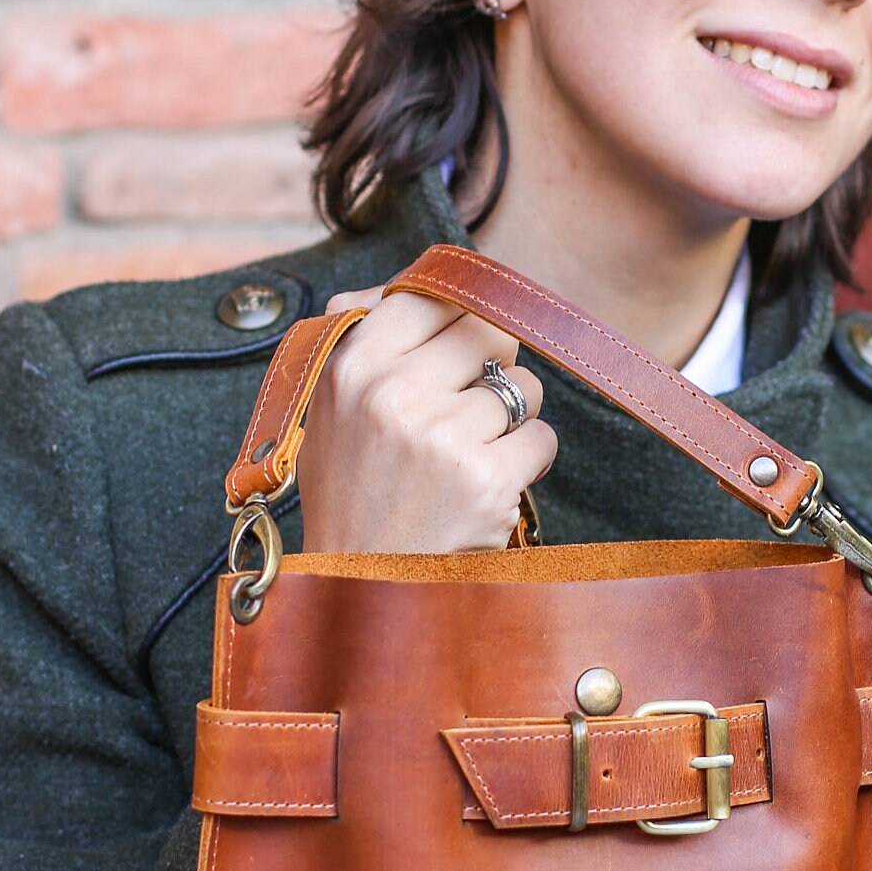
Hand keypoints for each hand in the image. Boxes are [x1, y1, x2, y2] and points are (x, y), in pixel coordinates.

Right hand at [295, 287, 558, 554]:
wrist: (360, 589)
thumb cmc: (351, 494)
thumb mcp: (330, 409)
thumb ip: (364, 339)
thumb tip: (407, 281)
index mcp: (351, 365)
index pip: (432, 296)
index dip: (456, 321)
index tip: (456, 349)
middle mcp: (393, 394)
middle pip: (488, 334)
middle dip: (490, 369)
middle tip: (464, 412)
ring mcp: (442, 437)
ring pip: (524, 387)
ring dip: (512, 419)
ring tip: (470, 455)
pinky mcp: (486, 480)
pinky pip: (542, 437)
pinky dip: (526, 462)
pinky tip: (488, 485)